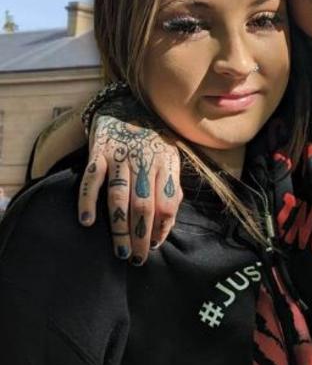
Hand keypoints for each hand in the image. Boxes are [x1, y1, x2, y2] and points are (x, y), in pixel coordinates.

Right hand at [79, 114, 181, 263]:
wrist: (127, 106)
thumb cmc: (152, 141)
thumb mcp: (170, 159)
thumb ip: (170, 187)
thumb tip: (166, 224)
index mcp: (166, 163)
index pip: (167, 202)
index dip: (162, 227)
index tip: (153, 245)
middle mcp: (144, 160)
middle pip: (143, 205)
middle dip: (141, 235)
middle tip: (136, 258)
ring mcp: (120, 156)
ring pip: (119, 196)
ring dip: (119, 227)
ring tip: (119, 250)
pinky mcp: (98, 151)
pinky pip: (92, 178)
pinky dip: (88, 200)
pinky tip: (87, 221)